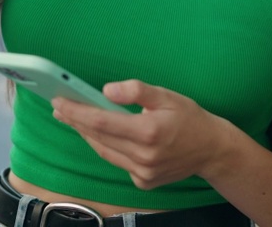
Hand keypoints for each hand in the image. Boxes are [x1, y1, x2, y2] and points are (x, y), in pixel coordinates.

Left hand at [52, 80, 235, 189]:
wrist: (212, 150)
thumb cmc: (190, 119)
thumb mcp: (167, 96)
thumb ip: (137, 91)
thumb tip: (106, 90)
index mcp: (149, 132)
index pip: (102, 122)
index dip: (77, 112)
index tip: (59, 101)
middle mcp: (144, 156)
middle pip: (98, 137)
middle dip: (76, 120)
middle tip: (59, 107)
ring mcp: (143, 173)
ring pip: (105, 151)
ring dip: (86, 134)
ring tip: (72, 118)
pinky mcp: (144, 181)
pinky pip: (117, 162)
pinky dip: (106, 147)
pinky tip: (100, 135)